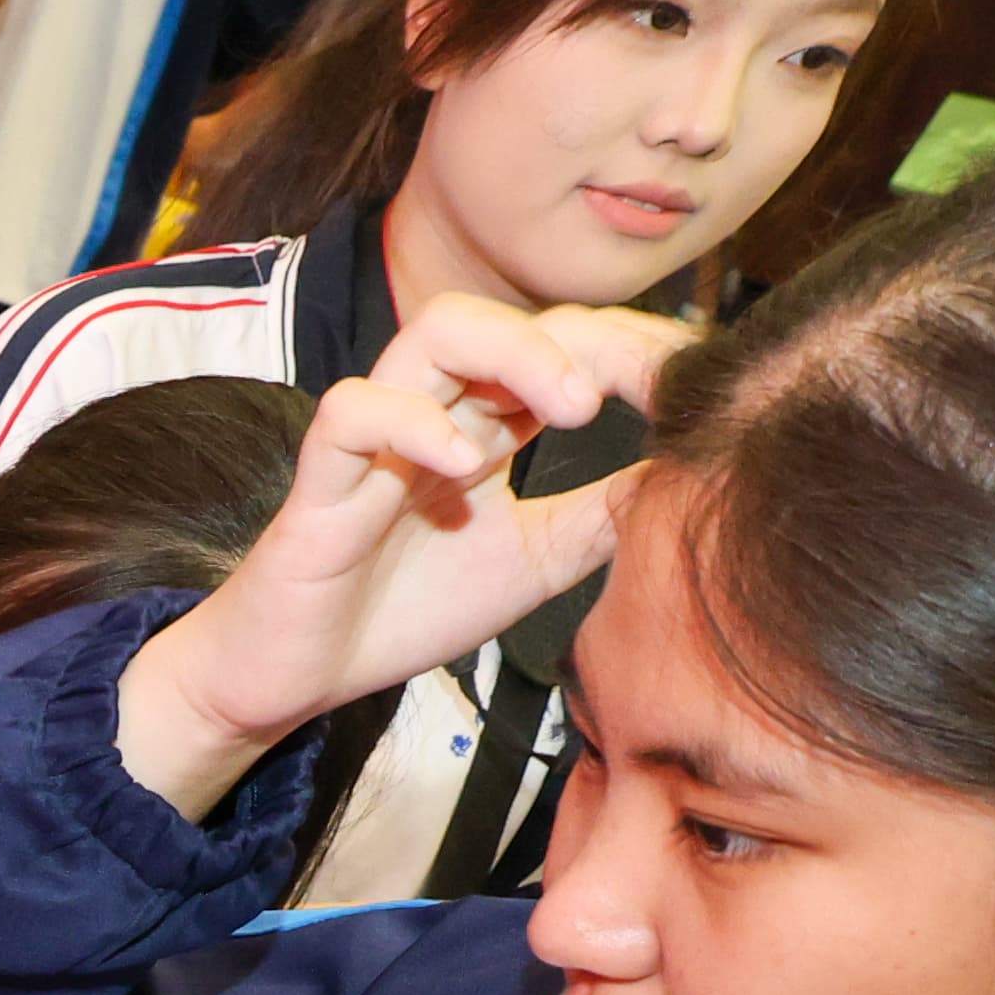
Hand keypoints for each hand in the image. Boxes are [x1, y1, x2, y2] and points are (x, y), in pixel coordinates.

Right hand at [113, 296, 689, 820]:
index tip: (692, 382)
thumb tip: (699, 469)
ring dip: (513, 353)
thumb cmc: (402, 611)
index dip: (631, 347)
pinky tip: (466, 465)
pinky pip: (353, 413)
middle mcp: (432, 414)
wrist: (295, 678)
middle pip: (506, 317)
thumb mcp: (539, 560)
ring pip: (432, 334)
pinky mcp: (320, 483)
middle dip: (585, 339)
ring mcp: (374, 441)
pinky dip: (412, 423)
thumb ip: (606, 514)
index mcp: (483, 425)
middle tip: (644, 390)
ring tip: (570, 407)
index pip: (561, 343)